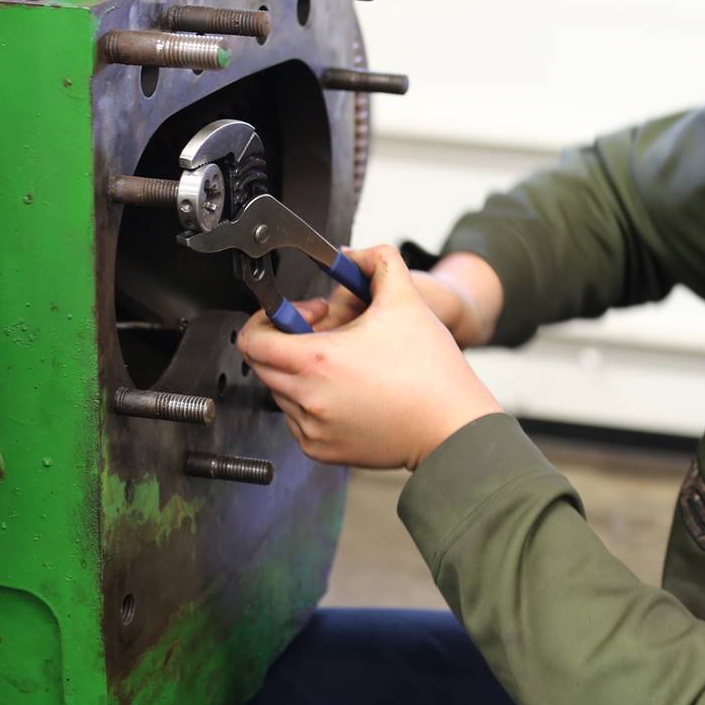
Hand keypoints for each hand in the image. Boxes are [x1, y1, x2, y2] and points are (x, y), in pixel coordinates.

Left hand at [240, 245, 504, 469]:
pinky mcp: (322, 450)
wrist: (452, 426)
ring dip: (300, 373)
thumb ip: (378, 262)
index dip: (269, 319)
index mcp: (317, 361)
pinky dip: (312, 403)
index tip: (303, 315)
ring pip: (281, 393)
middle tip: (326, 335)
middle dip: (286, 343)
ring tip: (343, 364)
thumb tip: (353, 254)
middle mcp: (308, 399)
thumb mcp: (406, 300)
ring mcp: (312, 429)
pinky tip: (348, 392)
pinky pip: (298, 420)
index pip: (253, 341)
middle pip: (263, 364)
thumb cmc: (431, 371)